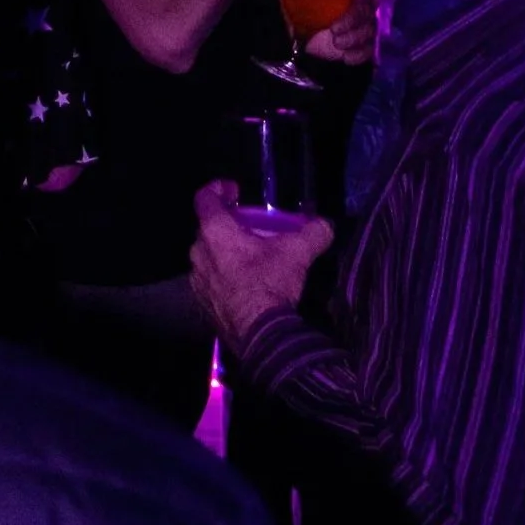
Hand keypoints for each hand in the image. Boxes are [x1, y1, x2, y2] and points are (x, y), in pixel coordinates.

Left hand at [191, 182, 331, 344]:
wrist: (261, 336)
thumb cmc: (270, 284)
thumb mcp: (297, 253)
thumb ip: (313, 233)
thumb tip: (326, 225)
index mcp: (214, 231)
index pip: (205, 197)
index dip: (218, 189)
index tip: (235, 191)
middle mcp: (198, 252)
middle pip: (208, 228)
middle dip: (228, 226)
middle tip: (252, 230)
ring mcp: (198, 280)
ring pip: (208, 256)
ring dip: (225, 253)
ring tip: (251, 260)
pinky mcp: (202, 304)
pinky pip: (211, 281)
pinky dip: (224, 277)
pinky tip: (245, 286)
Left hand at [274, 0, 378, 67]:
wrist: (302, 38)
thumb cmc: (302, 8)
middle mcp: (360, 4)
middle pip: (368, 8)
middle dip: (354, 18)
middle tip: (335, 28)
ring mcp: (364, 25)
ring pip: (369, 29)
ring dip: (354, 37)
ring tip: (336, 43)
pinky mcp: (363, 46)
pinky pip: (368, 50)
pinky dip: (358, 54)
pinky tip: (346, 57)